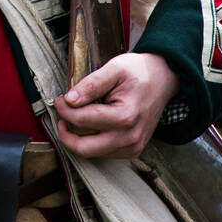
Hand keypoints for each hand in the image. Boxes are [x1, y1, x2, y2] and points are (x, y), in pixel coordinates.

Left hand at [53, 52, 180, 159]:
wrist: (163, 79)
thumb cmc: (139, 72)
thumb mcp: (115, 68)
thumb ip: (91, 84)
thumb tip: (69, 99)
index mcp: (125, 116)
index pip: (83, 120)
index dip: (64, 110)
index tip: (58, 99)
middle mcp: (130, 137)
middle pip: (84, 148)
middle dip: (66, 134)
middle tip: (61, 116)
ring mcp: (132, 147)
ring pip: (92, 153)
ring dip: (78, 138)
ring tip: (75, 117)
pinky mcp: (133, 151)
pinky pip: (103, 154)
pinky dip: (92, 142)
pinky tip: (91, 125)